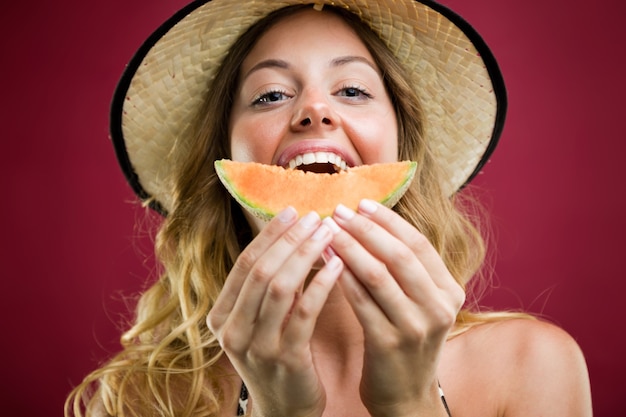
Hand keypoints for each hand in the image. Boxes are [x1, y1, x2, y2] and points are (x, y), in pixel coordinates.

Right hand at [207, 207, 342, 416]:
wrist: (284, 409)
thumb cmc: (276, 356)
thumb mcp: (259, 322)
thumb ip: (266, 287)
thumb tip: (290, 236)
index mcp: (221, 316)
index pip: (244, 264)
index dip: (269, 235)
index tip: (293, 211)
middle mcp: (232, 330)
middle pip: (261, 271)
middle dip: (290, 240)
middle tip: (316, 217)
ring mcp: (257, 346)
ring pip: (280, 287)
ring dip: (306, 255)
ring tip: (328, 234)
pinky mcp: (286, 359)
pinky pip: (305, 312)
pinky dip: (321, 284)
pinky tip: (338, 265)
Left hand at [326, 200, 464, 416]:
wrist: (405, 395)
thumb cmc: (406, 341)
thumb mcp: (420, 304)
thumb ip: (407, 270)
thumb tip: (372, 222)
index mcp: (449, 291)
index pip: (418, 244)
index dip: (388, 220)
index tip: (362, 203)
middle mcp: (438, 307)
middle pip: (399, 255)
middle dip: (366, 228)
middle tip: (338, 211)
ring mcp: (415, 327)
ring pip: (378, 275)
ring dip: (349, 248)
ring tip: (327, 231)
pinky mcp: (388, 343)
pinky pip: (360, 301)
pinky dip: (341, 277)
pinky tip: (325, 262)